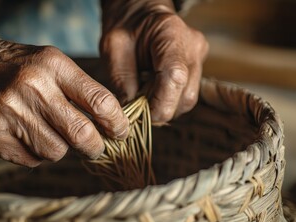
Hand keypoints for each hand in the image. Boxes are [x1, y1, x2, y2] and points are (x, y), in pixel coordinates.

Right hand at [0, 20, 128, 166]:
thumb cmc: (7, 64)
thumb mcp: (44, 60)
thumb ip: (75, 88)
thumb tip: (106, 122)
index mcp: (50, 64)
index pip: (99, 101)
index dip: (117, 123)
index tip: (121, 132)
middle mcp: (30, 88)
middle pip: (81, 134)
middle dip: (95, 147)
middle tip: (95, 148)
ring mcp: (7, 114)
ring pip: (55, 151)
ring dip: (58, 147)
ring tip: (44, 132)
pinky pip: (30, 159)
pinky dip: (34, 153)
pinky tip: (22, 135)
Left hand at [100, 0, 208, 123]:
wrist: (139, 16)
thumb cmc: (124, 29)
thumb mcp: (112, 49)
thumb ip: (121, 81)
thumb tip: (129, 115)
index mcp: (172, 34)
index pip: (174, 77)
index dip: (158, 104)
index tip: (138, 115)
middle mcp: (193, 47)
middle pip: (184, 96)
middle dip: (158, 109)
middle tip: (135, 106)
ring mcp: (199, 58)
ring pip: (187, 100)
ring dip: (163, 106)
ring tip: (142, 96)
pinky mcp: (197, 69)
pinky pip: (185, 96)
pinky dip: (167, 101)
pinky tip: (151, 92)